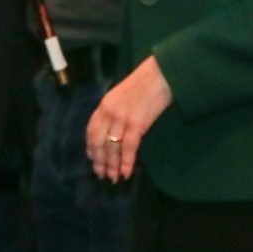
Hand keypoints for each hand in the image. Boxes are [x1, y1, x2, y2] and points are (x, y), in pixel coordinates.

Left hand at [85, 55, 172, 182]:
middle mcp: (109, 111)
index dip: (91, 147)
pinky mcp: (137, 123)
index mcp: (105, 104)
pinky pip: (128, 147)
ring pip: (112, 147)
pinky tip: (127, 173)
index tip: (93, 159)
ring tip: (114, 178)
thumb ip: (114, 110)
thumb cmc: (145, 83)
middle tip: (102, 175)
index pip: (92, 130)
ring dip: (112, 166)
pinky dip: (127, 162)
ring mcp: (122, 118)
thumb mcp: (122, 94)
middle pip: (99, 141)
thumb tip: (114, 130)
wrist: (161, 73)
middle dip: (99, 161)